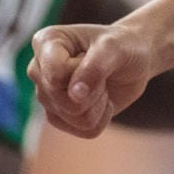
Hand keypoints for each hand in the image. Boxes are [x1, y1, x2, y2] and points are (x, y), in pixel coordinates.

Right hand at [27, 23, 158, 137]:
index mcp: (46, 42)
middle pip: (63, 100)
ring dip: (98, 104)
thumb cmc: (123, 45)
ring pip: (74, 118)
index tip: (92, 57)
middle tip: (101, 71)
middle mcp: (38, 69)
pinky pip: (84, 130)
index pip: (56, 75)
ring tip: (101, 83)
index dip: (82, 74)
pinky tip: (102, 99)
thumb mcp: (115, 47)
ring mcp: (46, 95)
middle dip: (93, 90)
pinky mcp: (59, 117)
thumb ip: (94, 67)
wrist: (134, 60)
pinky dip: (101, 118)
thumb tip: (75, 97)